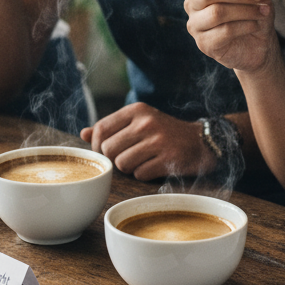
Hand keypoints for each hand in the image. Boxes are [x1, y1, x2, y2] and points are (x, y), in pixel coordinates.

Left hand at [79, 103, 216, 180]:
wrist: (201, 141)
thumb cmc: (164, 132)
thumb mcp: (139, 122)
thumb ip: (111, 127)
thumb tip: (83, 133)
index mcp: (136, 110)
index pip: (101, 129)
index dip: (97, 145)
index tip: (106, 151)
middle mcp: (146, 122)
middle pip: (108, 149)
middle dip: (114, 158)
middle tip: (127, 157)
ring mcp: (158, 141)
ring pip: (122, 164)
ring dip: (129, 168)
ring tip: (141, 162)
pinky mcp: (168, 159)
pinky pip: (140, 174)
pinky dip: (143, 175)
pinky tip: (154, 167)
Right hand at [185, 0, 276, 73]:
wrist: (258, 44)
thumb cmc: (253, 12)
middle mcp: (194, 3)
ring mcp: (196, 24)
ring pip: (217, 12)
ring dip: (245, 10)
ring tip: (263, 11)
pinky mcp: (204, 43)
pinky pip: (223, 31)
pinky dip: (245, 26)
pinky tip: (255, 25)